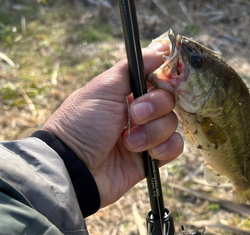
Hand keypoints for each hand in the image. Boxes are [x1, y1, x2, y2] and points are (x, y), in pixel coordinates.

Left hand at [43, 41, 182, 208]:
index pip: (156, 78)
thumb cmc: (82, 125)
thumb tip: (158, 50)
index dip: (163, 79)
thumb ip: (131, 68)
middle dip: (154, 107)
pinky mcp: (150, 159)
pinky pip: (174, 147)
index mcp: (124, 92)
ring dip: (153, 132)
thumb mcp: (102, 89)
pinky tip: (148, 154)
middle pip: (168, 99)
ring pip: (171, 124)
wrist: (74, 169)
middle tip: (132, 116)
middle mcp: (136, 112)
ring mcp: (144, 135)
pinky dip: (166, 148)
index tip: (159, 82)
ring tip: (128, 143)